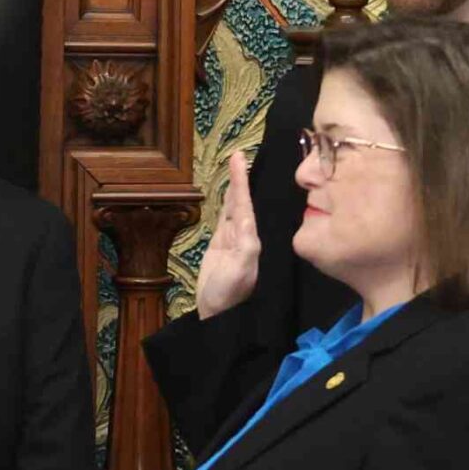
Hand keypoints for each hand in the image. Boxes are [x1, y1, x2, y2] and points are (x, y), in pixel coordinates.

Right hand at [193, 149, 261, 319]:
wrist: (218, 315)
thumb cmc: (229, 295)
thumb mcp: (239, 272)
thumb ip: (245, 247)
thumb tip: (244, 220)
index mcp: (250, 239)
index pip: (246, 204)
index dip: (242, 181)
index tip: (240, 159)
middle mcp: (244, 236)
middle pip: (242, 200)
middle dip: (240, 178)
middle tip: (238, 155)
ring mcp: (232, 240)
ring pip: (233, 206)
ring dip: (235, 187)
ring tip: (234, 166)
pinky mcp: (221, 246)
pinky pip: (224, 218)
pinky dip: (226, 203)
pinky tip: (228, 195)